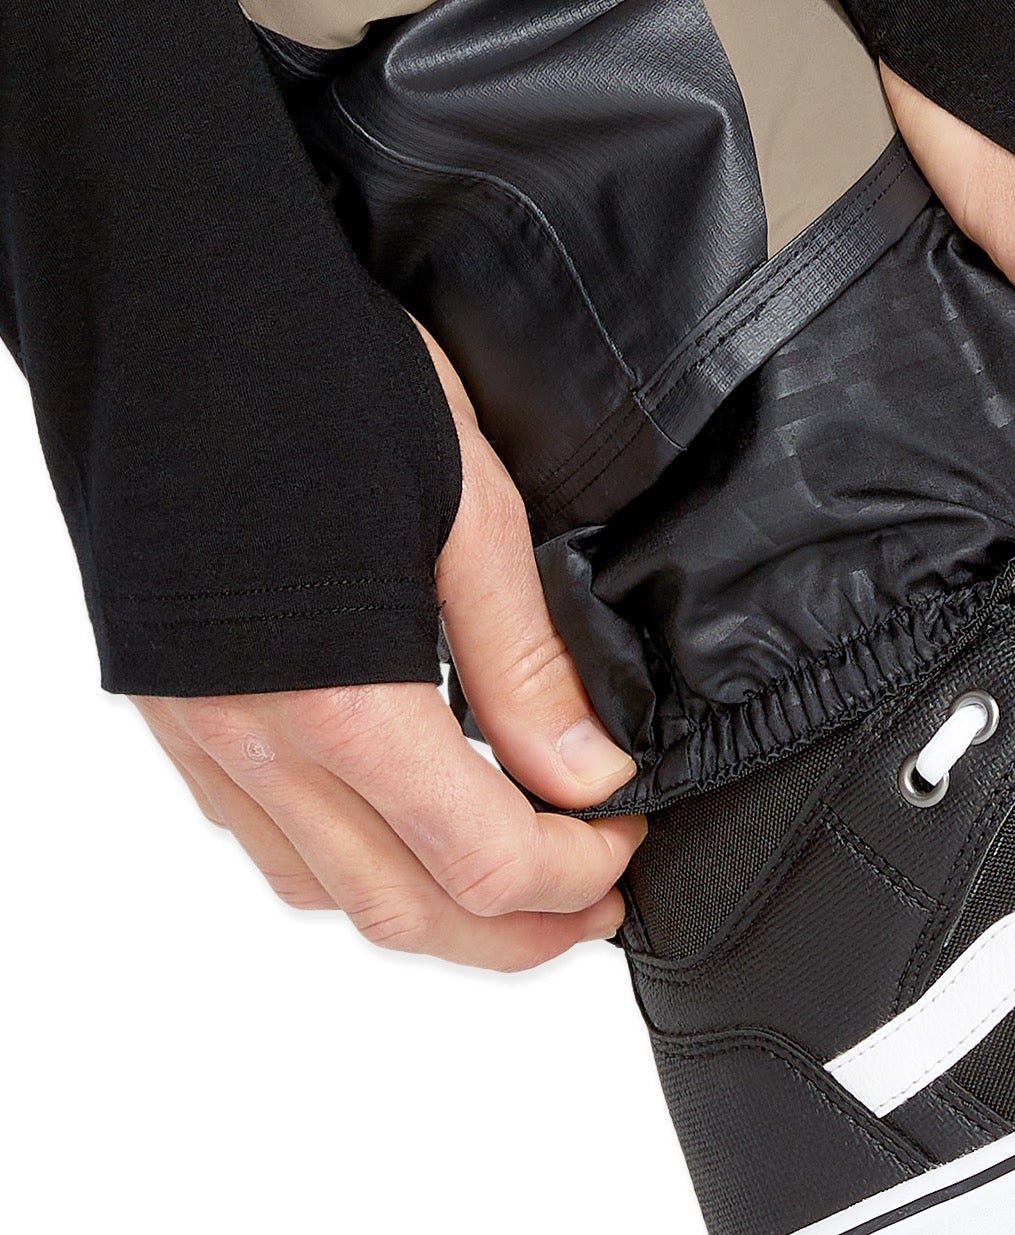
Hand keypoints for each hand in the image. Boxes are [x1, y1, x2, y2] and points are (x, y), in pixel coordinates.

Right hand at [133, 331, 644, 970]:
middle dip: (513, 934)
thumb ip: (525, 668)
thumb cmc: (315, 374)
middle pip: (401, 912)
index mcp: (340, 702)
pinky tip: (401, 816)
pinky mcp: (173, 707)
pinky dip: (346, 858)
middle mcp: (253, 741)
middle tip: (591, 907)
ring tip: (510, 879)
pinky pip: (262, 835)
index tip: (628, 841)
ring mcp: (200, 732)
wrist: (166, 300)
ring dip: (427, 908)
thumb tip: (591, 778)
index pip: (482, 862)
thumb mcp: (467, 510)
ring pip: (321, 891)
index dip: (576, 878)